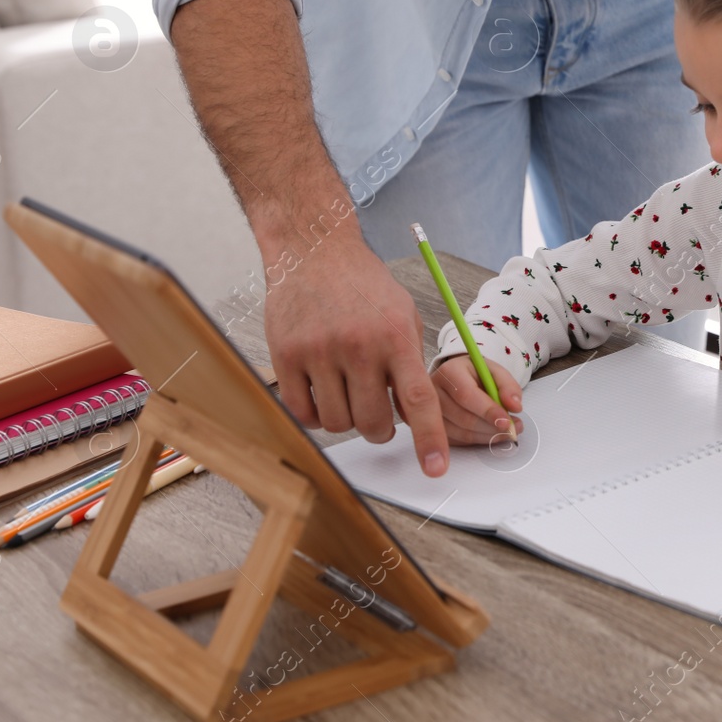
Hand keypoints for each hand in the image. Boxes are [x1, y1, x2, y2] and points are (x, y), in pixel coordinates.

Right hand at [267, 231, 448, 473]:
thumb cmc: (363, 286)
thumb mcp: (403, 315)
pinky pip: (302, 413)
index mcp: (395, 336)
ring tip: (348, 393)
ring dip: (347, 420)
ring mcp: (319, 352)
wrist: (314, 252)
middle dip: (380, 430)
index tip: (436, 469)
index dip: (429, 440)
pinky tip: (322, 392)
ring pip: (337, 423)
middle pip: (374, 423)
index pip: (418, 401)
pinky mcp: (285, 356)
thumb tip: (413, 413)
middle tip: (377, 414)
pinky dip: (314, 415)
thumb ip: (409, 362)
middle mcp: (358, 346)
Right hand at [433, 356, 523, 462]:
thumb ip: (508, 386)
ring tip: (506, 431)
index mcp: (449, 372)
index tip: (506, 421)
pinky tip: (491, 435)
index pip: (466, 394)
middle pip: (463, 417)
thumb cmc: (476, 375)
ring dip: (488, 436)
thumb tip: (515, 406)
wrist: (458, 379)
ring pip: (461, 433)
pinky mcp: (433, 429)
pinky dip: (478, 441)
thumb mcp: (495, 371)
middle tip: (513, 429)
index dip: (487, 410)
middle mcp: (434, 392)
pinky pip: (458, 442)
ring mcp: (430, 413)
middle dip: (492, 427)